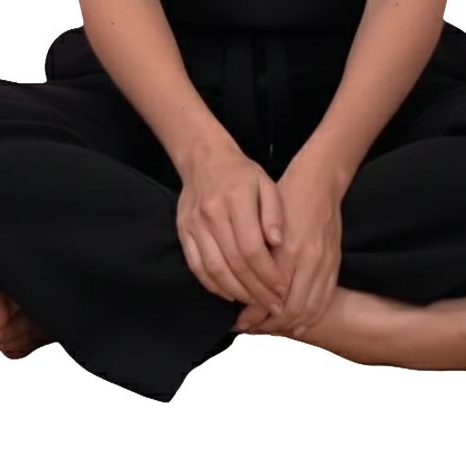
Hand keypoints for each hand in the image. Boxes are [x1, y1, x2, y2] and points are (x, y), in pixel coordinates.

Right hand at [176, 142, 288, 317]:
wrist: (204, 158)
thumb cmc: (240, 173)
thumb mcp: (266, 184)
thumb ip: (274, 213)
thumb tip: (278, 243)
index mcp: (235, 199)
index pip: (252, 248)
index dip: (268, 274)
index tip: (282, 290)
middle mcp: (212, 214)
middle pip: (235, 263)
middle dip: (257, 290)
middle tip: (273, 306)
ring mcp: (194, 224)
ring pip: (215, 269)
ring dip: (237, 292)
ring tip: (255, 304)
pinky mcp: (183, 232)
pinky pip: (197, 266)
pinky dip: (214, 285)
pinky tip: (231, 293)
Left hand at [231, 154, 342, 338]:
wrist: (319, 182)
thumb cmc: (288, 197)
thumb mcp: (262, 223)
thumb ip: (255, 254)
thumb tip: (241, 286)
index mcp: (287, 250)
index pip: (268, 296)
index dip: (253, 314)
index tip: (239, 320)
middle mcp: (307, 261)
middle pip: (288, 310)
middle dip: (268, 324)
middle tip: (251, 328)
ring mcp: (324, 264)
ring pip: (307, 310)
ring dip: (288, 324)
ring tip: (270, 327)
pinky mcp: (334, 264)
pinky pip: (324, 301)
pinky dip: (310, 316)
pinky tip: (297, 322)